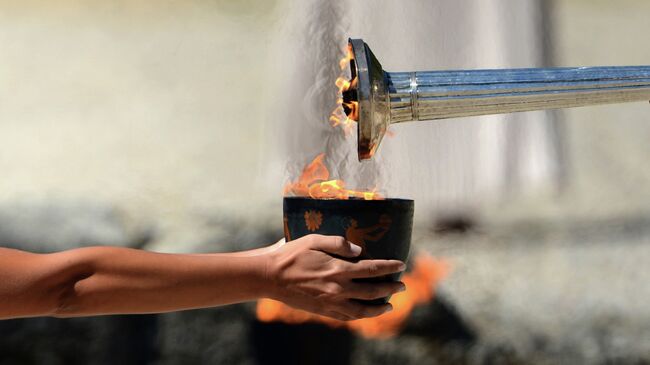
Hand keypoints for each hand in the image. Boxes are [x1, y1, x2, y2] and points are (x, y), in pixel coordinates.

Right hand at [263, 234, 405, 320]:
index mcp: (338, 269)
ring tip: (389, 305)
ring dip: (379, 308)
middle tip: (402, 286)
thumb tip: (359, 251)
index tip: (401, 264)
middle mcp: (338, 289)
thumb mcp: (314, 240)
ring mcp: (331, 303)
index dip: (389, 267)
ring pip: (363, 310)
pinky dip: (360, 316)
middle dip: (390, 289)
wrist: (270, 278)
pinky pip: (347, 317)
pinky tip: (365, 313)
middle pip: (373, 291)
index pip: (372, 269)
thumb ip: (338, 243)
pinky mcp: (323, 311)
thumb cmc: (291, 254)